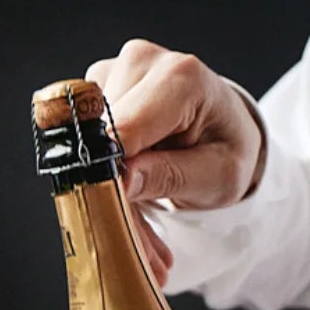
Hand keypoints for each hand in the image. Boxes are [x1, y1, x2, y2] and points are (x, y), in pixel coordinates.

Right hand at [85, 38, 266, 288]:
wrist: (226, 130)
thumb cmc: (228, 149)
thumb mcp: (220, 175)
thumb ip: (174, 175)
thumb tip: (121, 179)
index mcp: (182, 77)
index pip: (125, 128)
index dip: (111, 174)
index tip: (116, 216)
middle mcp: (143, 62)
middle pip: (100, 138)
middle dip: (111, 194)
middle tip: (141, 247)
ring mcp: (114, 71)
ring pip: (85, 143)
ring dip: (106, 192)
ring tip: (143, 227)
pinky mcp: (96, 88)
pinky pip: (81, 140)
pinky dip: (101, 177)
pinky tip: (130, 198)